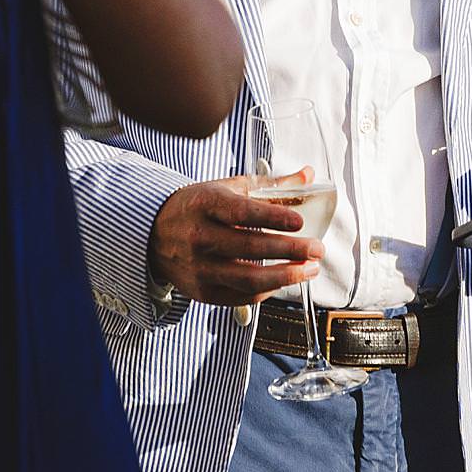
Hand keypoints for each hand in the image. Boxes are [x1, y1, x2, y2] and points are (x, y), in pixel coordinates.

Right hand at [149, 169, 321, 305]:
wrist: (154, 234)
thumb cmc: (198, 207)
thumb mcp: (227, 188)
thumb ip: (270, 185)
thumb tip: (308, 174)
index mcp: (205, 204)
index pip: (242, 212)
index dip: (273, 217)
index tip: (299, 222)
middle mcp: (199, 236)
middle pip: (250, 246)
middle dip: (290, 250)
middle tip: (317, 249)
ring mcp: (199, 267)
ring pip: (248, 279)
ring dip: (285, 276)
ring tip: (310, 269)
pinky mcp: (202, 291)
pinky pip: (241, 297)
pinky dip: (267, 291)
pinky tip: (284, 281)